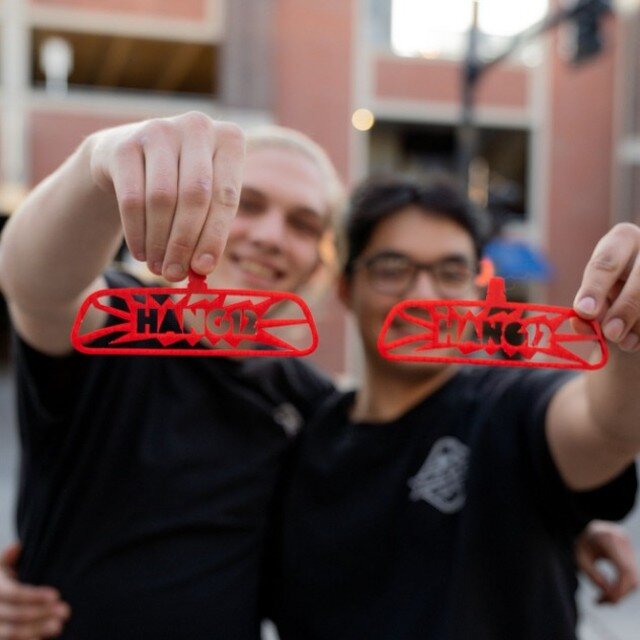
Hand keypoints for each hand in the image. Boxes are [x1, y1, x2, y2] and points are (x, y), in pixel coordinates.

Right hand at [0, 543, 70, 638]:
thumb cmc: (1, 580)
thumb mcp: (2, 568)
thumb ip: (9, 559)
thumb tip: (17, 547)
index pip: (14, 593)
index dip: (34, 595)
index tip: (57, 595)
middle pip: (15, 615)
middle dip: (41, 614)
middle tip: (66, 612)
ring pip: (11, 632)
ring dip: (37, 630)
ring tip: (59, 627)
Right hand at [88, 111, 244, 281]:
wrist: (130, 155)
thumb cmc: (182, 182)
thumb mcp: (206, 197)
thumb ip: (209, 227)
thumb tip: (201, 269)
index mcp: (230, 139)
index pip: (226, 195)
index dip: (215, 236)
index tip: (204, 269)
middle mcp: (197, 127)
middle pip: (194, 196)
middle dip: (185, 242)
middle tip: (176, 274)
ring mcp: (159, 130)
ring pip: (162, 199)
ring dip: (160, 242)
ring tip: (159, 268)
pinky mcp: (124, 144)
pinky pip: (131, 198)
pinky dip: (137, 232)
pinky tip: (141, 252)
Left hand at [573, 223, 639, 352]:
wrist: (636, 300)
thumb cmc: (613, 295)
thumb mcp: (597, 297)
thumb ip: (589, 308)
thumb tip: (580, 322)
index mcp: (623, 240)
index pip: (607, 262)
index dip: (595, 288)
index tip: (585, 311)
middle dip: (626, 307)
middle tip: (610, 333)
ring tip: (624, 343)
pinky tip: (638, 342)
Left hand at [575, 521, 638, 603]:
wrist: (593, 528)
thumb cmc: (584, 543)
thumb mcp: (580, 558)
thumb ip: (593, 574)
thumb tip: (609, 594)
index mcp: (608, 539)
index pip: (624, 569)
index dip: (620, 588)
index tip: (605, 599)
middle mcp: (623, 541)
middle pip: (632, 577)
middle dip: (619, 594)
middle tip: (601, 602)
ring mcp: (630, 547)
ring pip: (635, 579)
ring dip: (621, 593)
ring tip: (603, 599)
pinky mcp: (632, 554)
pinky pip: (633, 576)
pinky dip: (623, 588)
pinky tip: (610, 592)